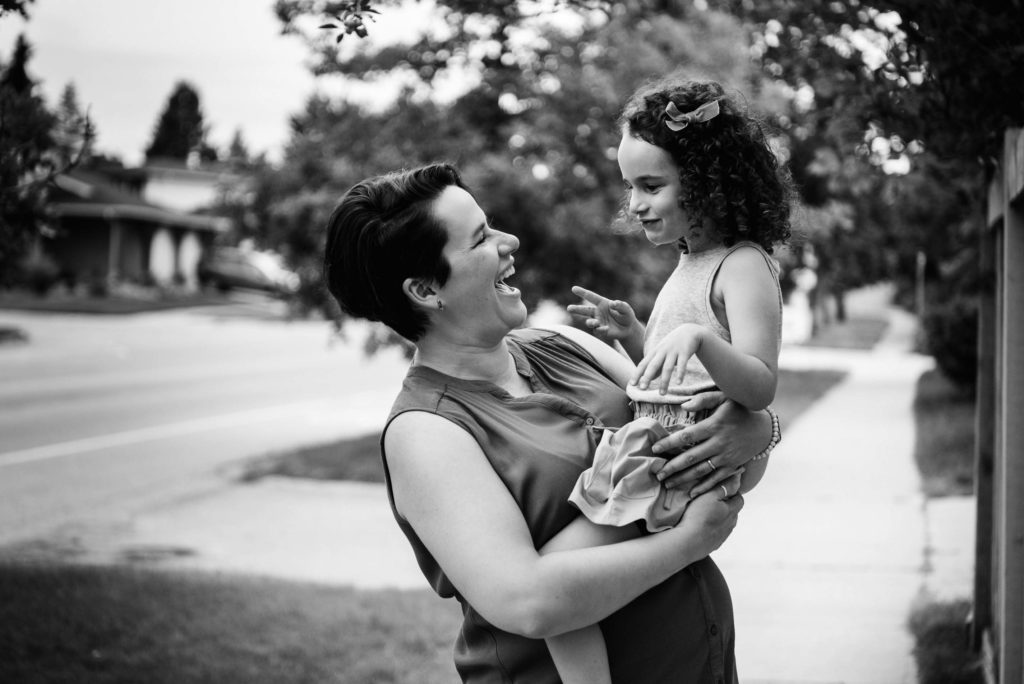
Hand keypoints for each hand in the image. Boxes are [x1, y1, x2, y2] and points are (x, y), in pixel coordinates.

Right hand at [567, 286, 639, 341]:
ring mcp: (598, 322)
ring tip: (594, 323)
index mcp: (602, 303)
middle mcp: (598, 312)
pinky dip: (601, 330)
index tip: (573, 288)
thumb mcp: (626, 309)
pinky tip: (606, 329)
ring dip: (591, 322)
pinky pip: (597, 331)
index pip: (591, 297)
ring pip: (589, 322)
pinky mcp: (600, 331)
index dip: (582, 292)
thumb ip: (620, 305)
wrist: (628, 329)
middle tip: (569, 308)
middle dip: (576, 309)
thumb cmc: (626, 315)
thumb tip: (613, 303)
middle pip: (585, 310)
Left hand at [631, 323, 703, 393]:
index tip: (631, 384)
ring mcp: (673, 351)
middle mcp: (662, 351)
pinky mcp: (684, 352)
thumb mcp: (661, 353)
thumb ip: (655, 365)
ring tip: (662, 394)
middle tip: (642, 388)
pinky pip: (682, 364)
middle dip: (647, 376)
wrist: (689, 331)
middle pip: (653, 365)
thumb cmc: (672, 345)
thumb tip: (648, 379)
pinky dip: (680, 373)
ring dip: (664, 381)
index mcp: (654, 352)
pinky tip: (679, 383)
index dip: (637, 374)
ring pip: (667, 368)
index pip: (643, 364)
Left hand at [650, 400, 771, 493]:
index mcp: (714, 426)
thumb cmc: (740, 409)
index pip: (687, 436)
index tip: (655, 449)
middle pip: (691, 457)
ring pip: (701, 470)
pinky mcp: (733, 466)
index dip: (669, 443)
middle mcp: (719, 443)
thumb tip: (683, 406)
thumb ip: (704, 399)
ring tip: (667, 484)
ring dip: (683, 478)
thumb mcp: (724, 397)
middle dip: (672, 467)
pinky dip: (704, 487)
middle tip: (657, 474)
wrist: (764, 428)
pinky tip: (691, 493)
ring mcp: (726, 456)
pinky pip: (717, 479)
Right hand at [673, 472, 743, 556]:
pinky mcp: (714, 545)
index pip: (739, 499)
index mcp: (731, 511)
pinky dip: (711, 530)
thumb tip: (737, 477)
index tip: (721, 490)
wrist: (688, 542)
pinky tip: (701, 527)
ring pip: (725, 524)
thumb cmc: (697, 516)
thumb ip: (724, 486)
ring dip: (718, 519)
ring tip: (705, 514)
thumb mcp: (709, 495)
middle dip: (726, 506)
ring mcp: (723, 536)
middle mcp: (730, 524)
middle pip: (733, 512)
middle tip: (711, 500)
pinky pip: (716, 535)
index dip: (731, 493)